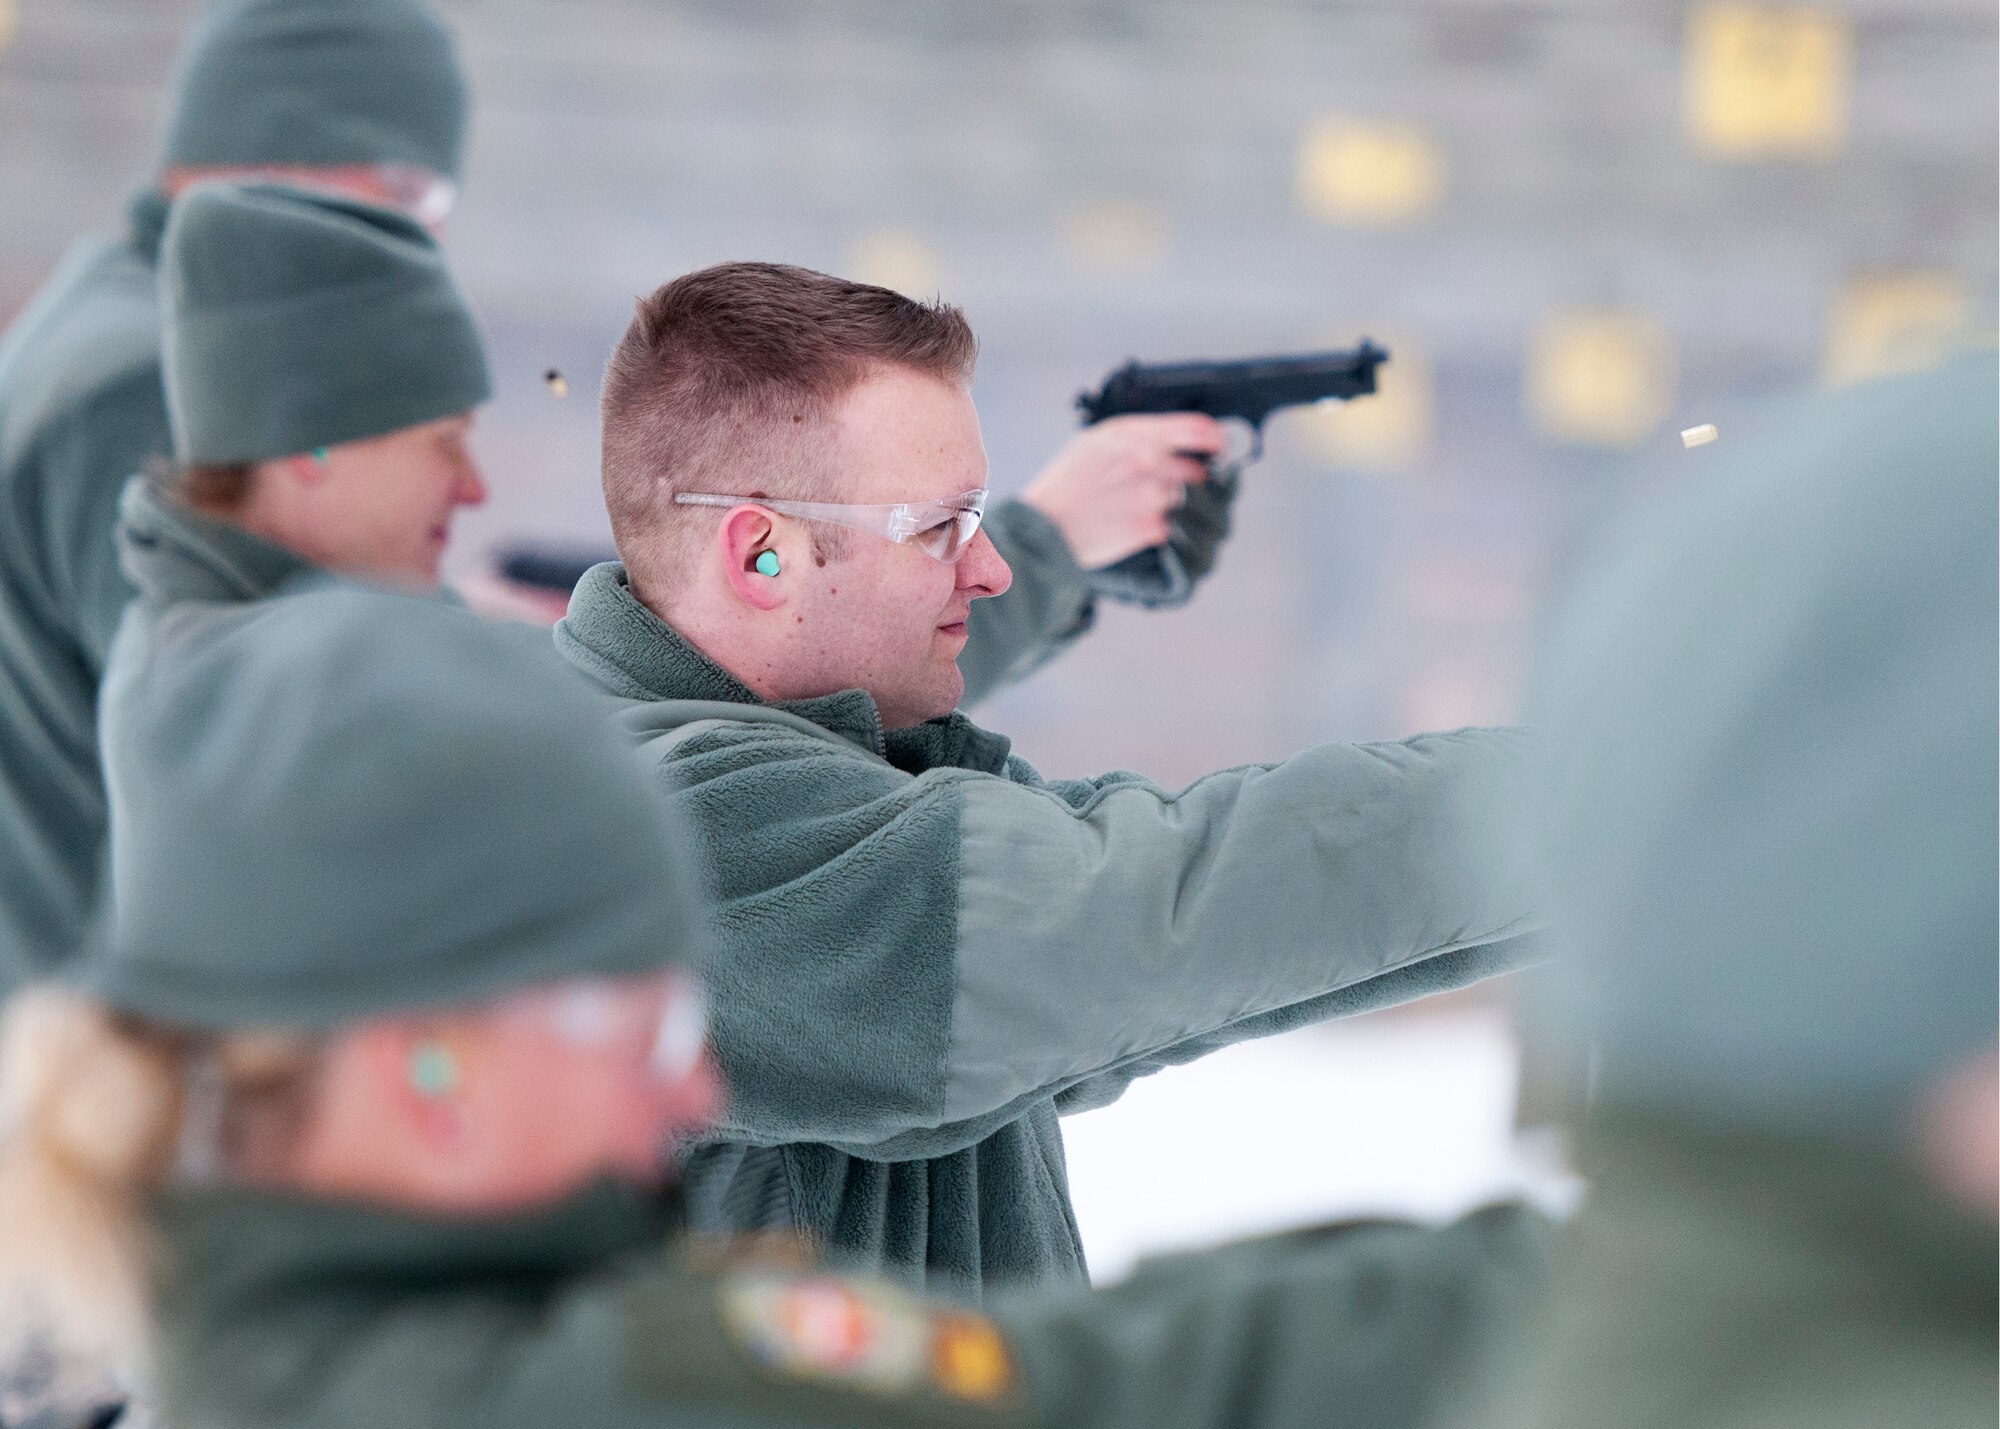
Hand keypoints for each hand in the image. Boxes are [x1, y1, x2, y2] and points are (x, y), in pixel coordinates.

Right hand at [1019, 414, 1226, 569]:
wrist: (1045, 527)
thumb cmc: (1068, 484)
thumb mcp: (1098, 442)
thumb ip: (1140, 437)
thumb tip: (1180, 441)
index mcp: (1135, 433)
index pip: (1200, 429)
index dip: (1217, 440)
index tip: (1219, 449)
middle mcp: (1148, 460)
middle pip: (1199, 471)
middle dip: (1193, 481)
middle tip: (1173, 489)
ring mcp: (1152, 495)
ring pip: (1188, 500)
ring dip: (1177, 508)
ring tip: (1147, 509)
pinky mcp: (1151, 527)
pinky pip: (1174, 527)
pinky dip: (1162, 530)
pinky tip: (1138, 526)